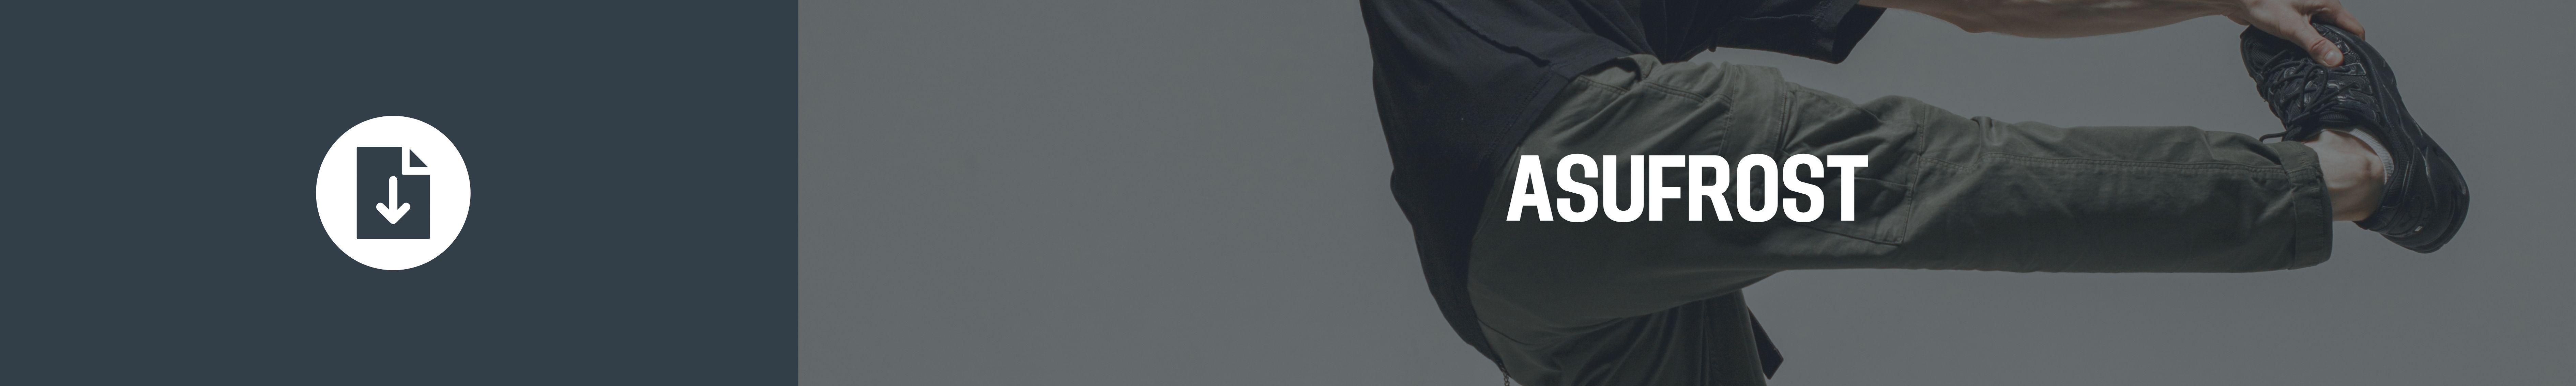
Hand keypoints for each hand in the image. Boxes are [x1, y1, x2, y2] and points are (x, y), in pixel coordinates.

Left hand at [2223, 0, 2365, 66]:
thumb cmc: (2263, 3)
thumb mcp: (2292, 27)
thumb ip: (2315, 44)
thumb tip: (2336, 60)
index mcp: (2328, 5)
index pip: (2354, 28)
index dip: (2354, 47)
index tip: (2348, 64)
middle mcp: (2321, 8)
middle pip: (2339, 33)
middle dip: (2334, 50)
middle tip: (2327, 67)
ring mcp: (2308, 13)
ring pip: (2322, 35)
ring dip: (2318, 48)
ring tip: (2312, 62)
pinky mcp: (2295, 20)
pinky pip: (2307, 35)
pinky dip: (2305, 45)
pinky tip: (2299, 54)